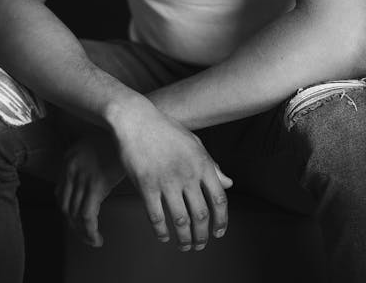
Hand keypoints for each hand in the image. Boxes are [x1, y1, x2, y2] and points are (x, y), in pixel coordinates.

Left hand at [55, 127, 124, 246]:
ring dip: (82, 233)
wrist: (132, 126)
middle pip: (65, 206)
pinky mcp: (96, 184)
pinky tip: (97, 238)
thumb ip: (89, 163)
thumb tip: (91, 184)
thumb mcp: (98, 147)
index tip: (77, 220)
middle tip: (85, 235)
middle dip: (73, 225)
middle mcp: (70, 168)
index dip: (68, 211)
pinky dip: (90, 232)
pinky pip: (88, 216)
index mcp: (69, 159)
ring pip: (74, 214)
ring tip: (92, 240)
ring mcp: (82, 176)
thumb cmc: (120, 138)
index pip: (60, 193)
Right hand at [113, 102, 232, 251]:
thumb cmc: (166, 130)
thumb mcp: (194, 143)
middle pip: (201, 214)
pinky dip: (161, 231)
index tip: (219, 232)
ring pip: (181, 221)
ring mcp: (166, 181)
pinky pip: (156, 217)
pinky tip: (163, 236)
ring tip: (184, 246)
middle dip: (202, 236)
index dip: (222, 220)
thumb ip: (212, 165)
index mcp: (202, 163)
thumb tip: (229, 183)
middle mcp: (187, 174)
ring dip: (184, 239)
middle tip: (200, 245)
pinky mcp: (146, 185)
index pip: (219, 199)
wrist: (136, 119)